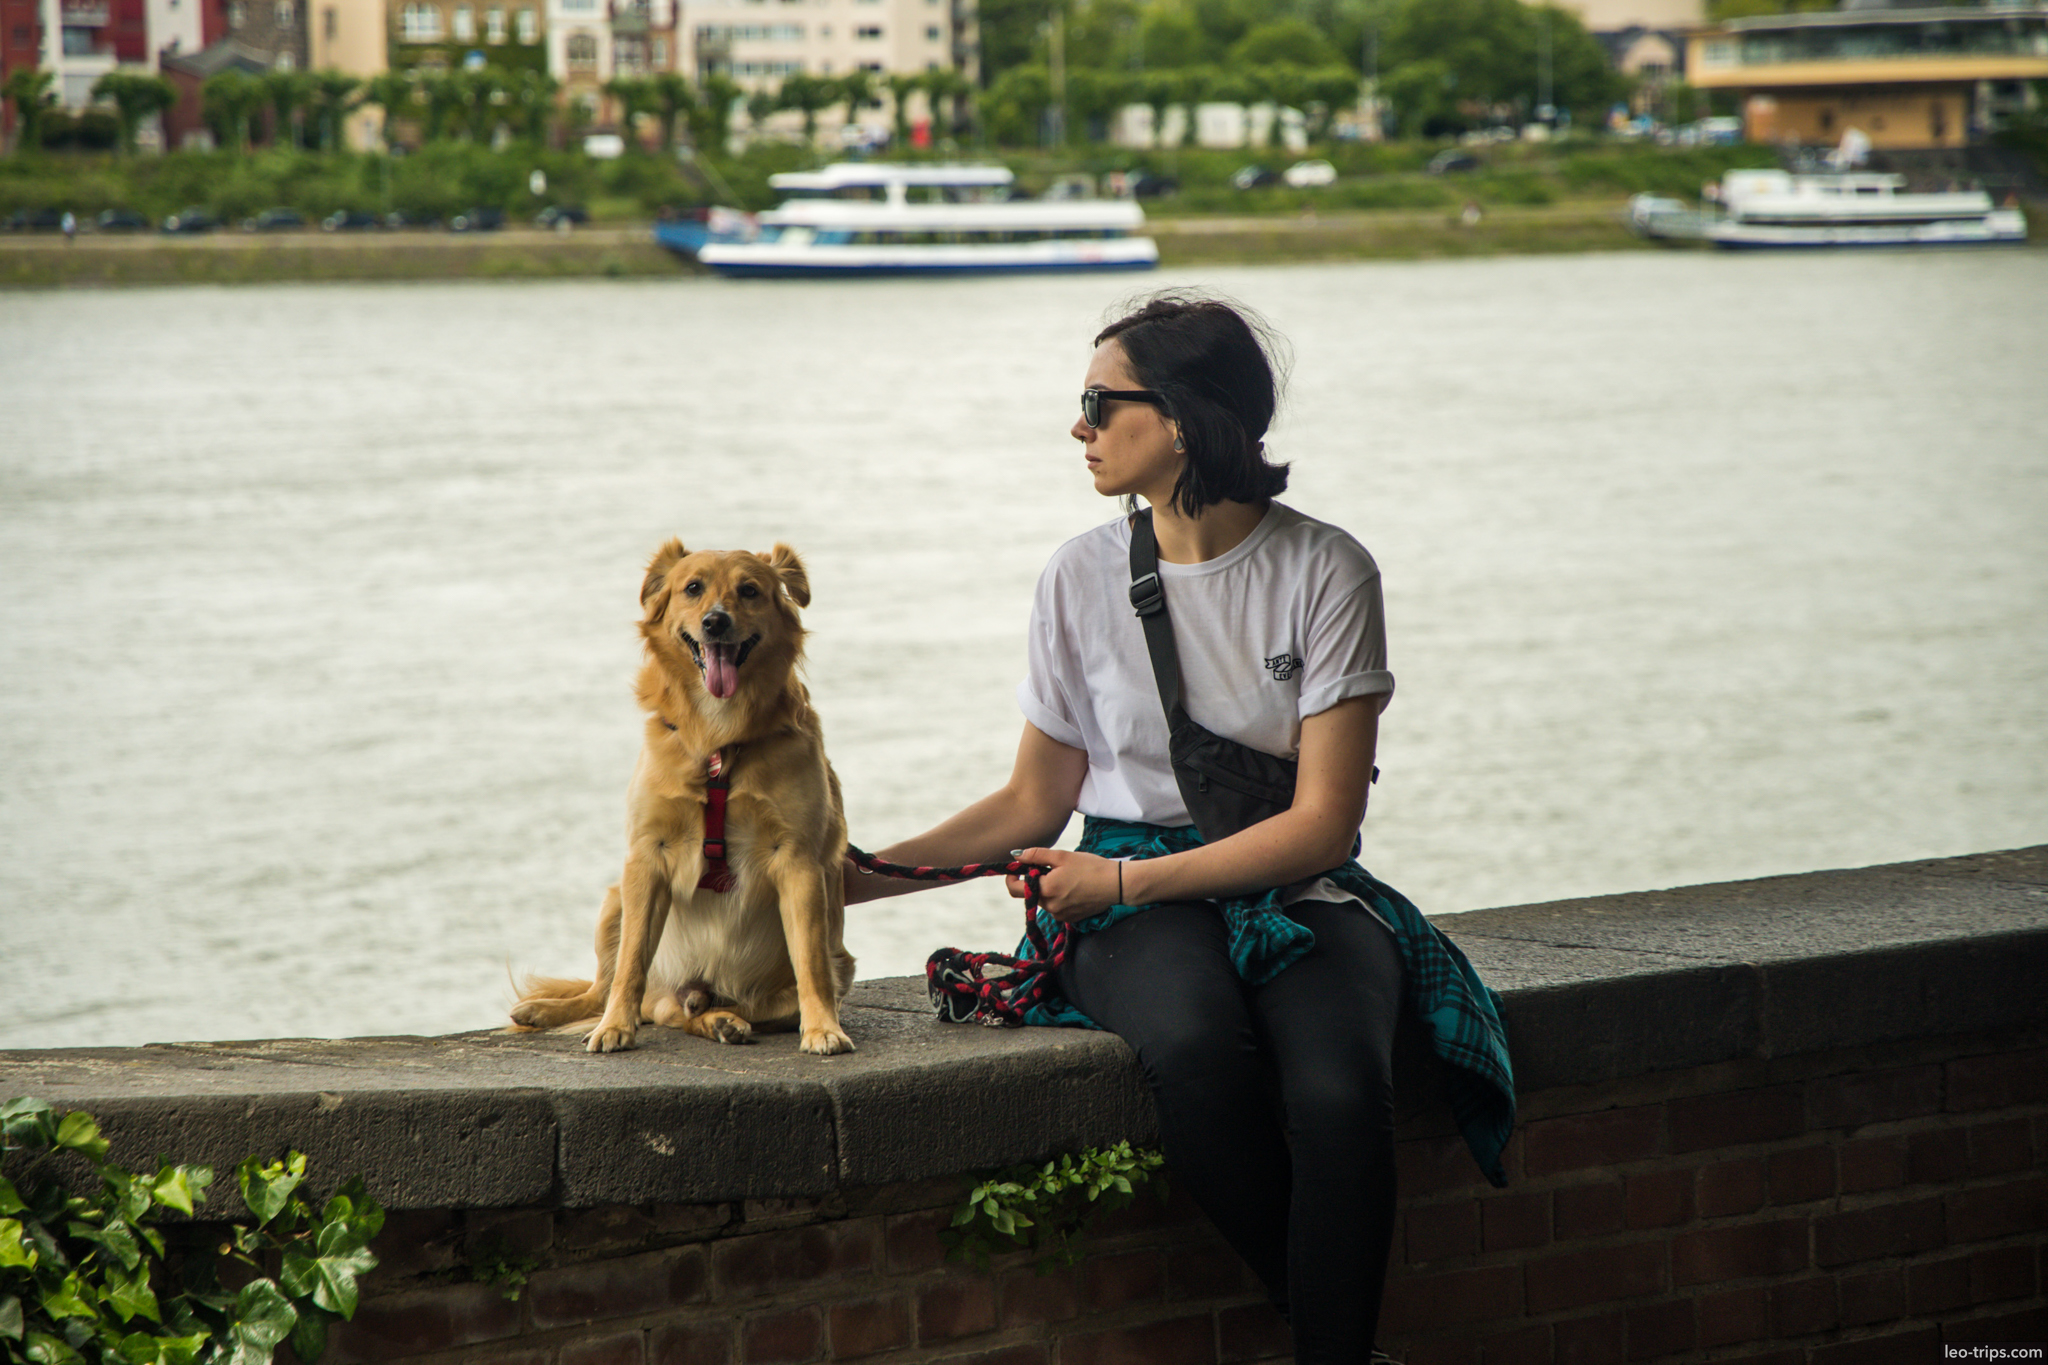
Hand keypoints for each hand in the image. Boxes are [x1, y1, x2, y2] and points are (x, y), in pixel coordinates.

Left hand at [1006, 848, 1121, 922]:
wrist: (1116, 884)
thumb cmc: (1091, 867)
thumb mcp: (1062, 856)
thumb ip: (1036, 855)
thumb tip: (1016, 856)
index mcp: (1046, 889)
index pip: (1015, 889)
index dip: (1011, 878)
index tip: (1016, 869)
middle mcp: (1050, 906)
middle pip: (1030, 894)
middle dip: (1034, 880)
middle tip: (1050, 868)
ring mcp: (1060, 915)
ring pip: (1043, 900)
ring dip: (1047, 889)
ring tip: (1066, 877)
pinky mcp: (1069, 919)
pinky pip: (1055, 908)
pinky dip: (1058, 898)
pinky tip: (1073, 888)